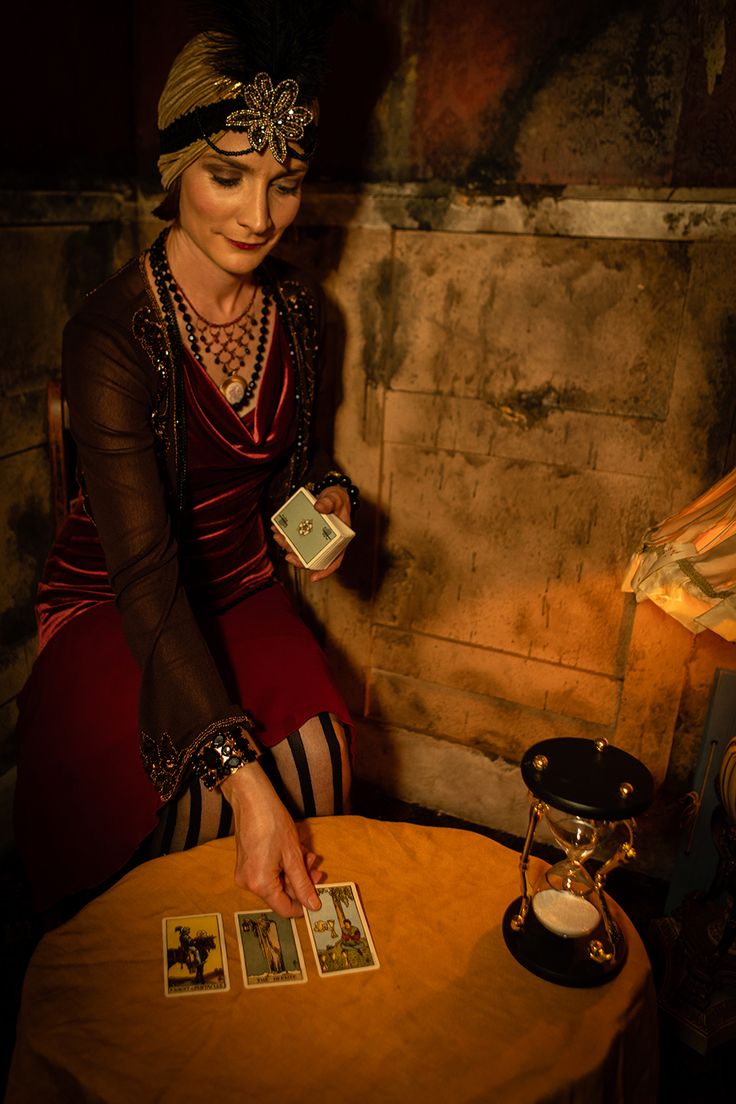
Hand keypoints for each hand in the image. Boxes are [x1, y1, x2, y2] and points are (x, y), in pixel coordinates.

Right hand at [220, 763, 322, 917]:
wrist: (252, 798)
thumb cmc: (272, 822)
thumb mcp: (293, 855)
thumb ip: (303, 884)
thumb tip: (313, 906)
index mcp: (260, 884)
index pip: (284, 908)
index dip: (303, 905)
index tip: (318, 897)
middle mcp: (248, 883)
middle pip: (281, 893)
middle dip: (301, 881)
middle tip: (317, 868)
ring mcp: (245, 873)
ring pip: (276, 881)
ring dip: (294, 870)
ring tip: (308, 854)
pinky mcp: (246, 863)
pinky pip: (268, 871)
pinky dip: (283, 864)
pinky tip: (295, 850)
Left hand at [271, 485, 350, 582]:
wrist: (331, 495)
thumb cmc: (337, 499)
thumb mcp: (336, 498)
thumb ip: (329, 502)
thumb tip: (319, 507)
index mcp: (339, 541)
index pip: (335, 561)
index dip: (325, 571)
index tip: (313, 578)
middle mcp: (326, 544)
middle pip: (314, 558)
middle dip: (299, 559)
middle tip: (288, 555)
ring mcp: (315, 539)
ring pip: (301, 549)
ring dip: (288, 546)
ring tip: (278, 537)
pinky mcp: (305, 532)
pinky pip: (295, 538)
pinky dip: (286, 536)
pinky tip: (277, 529)